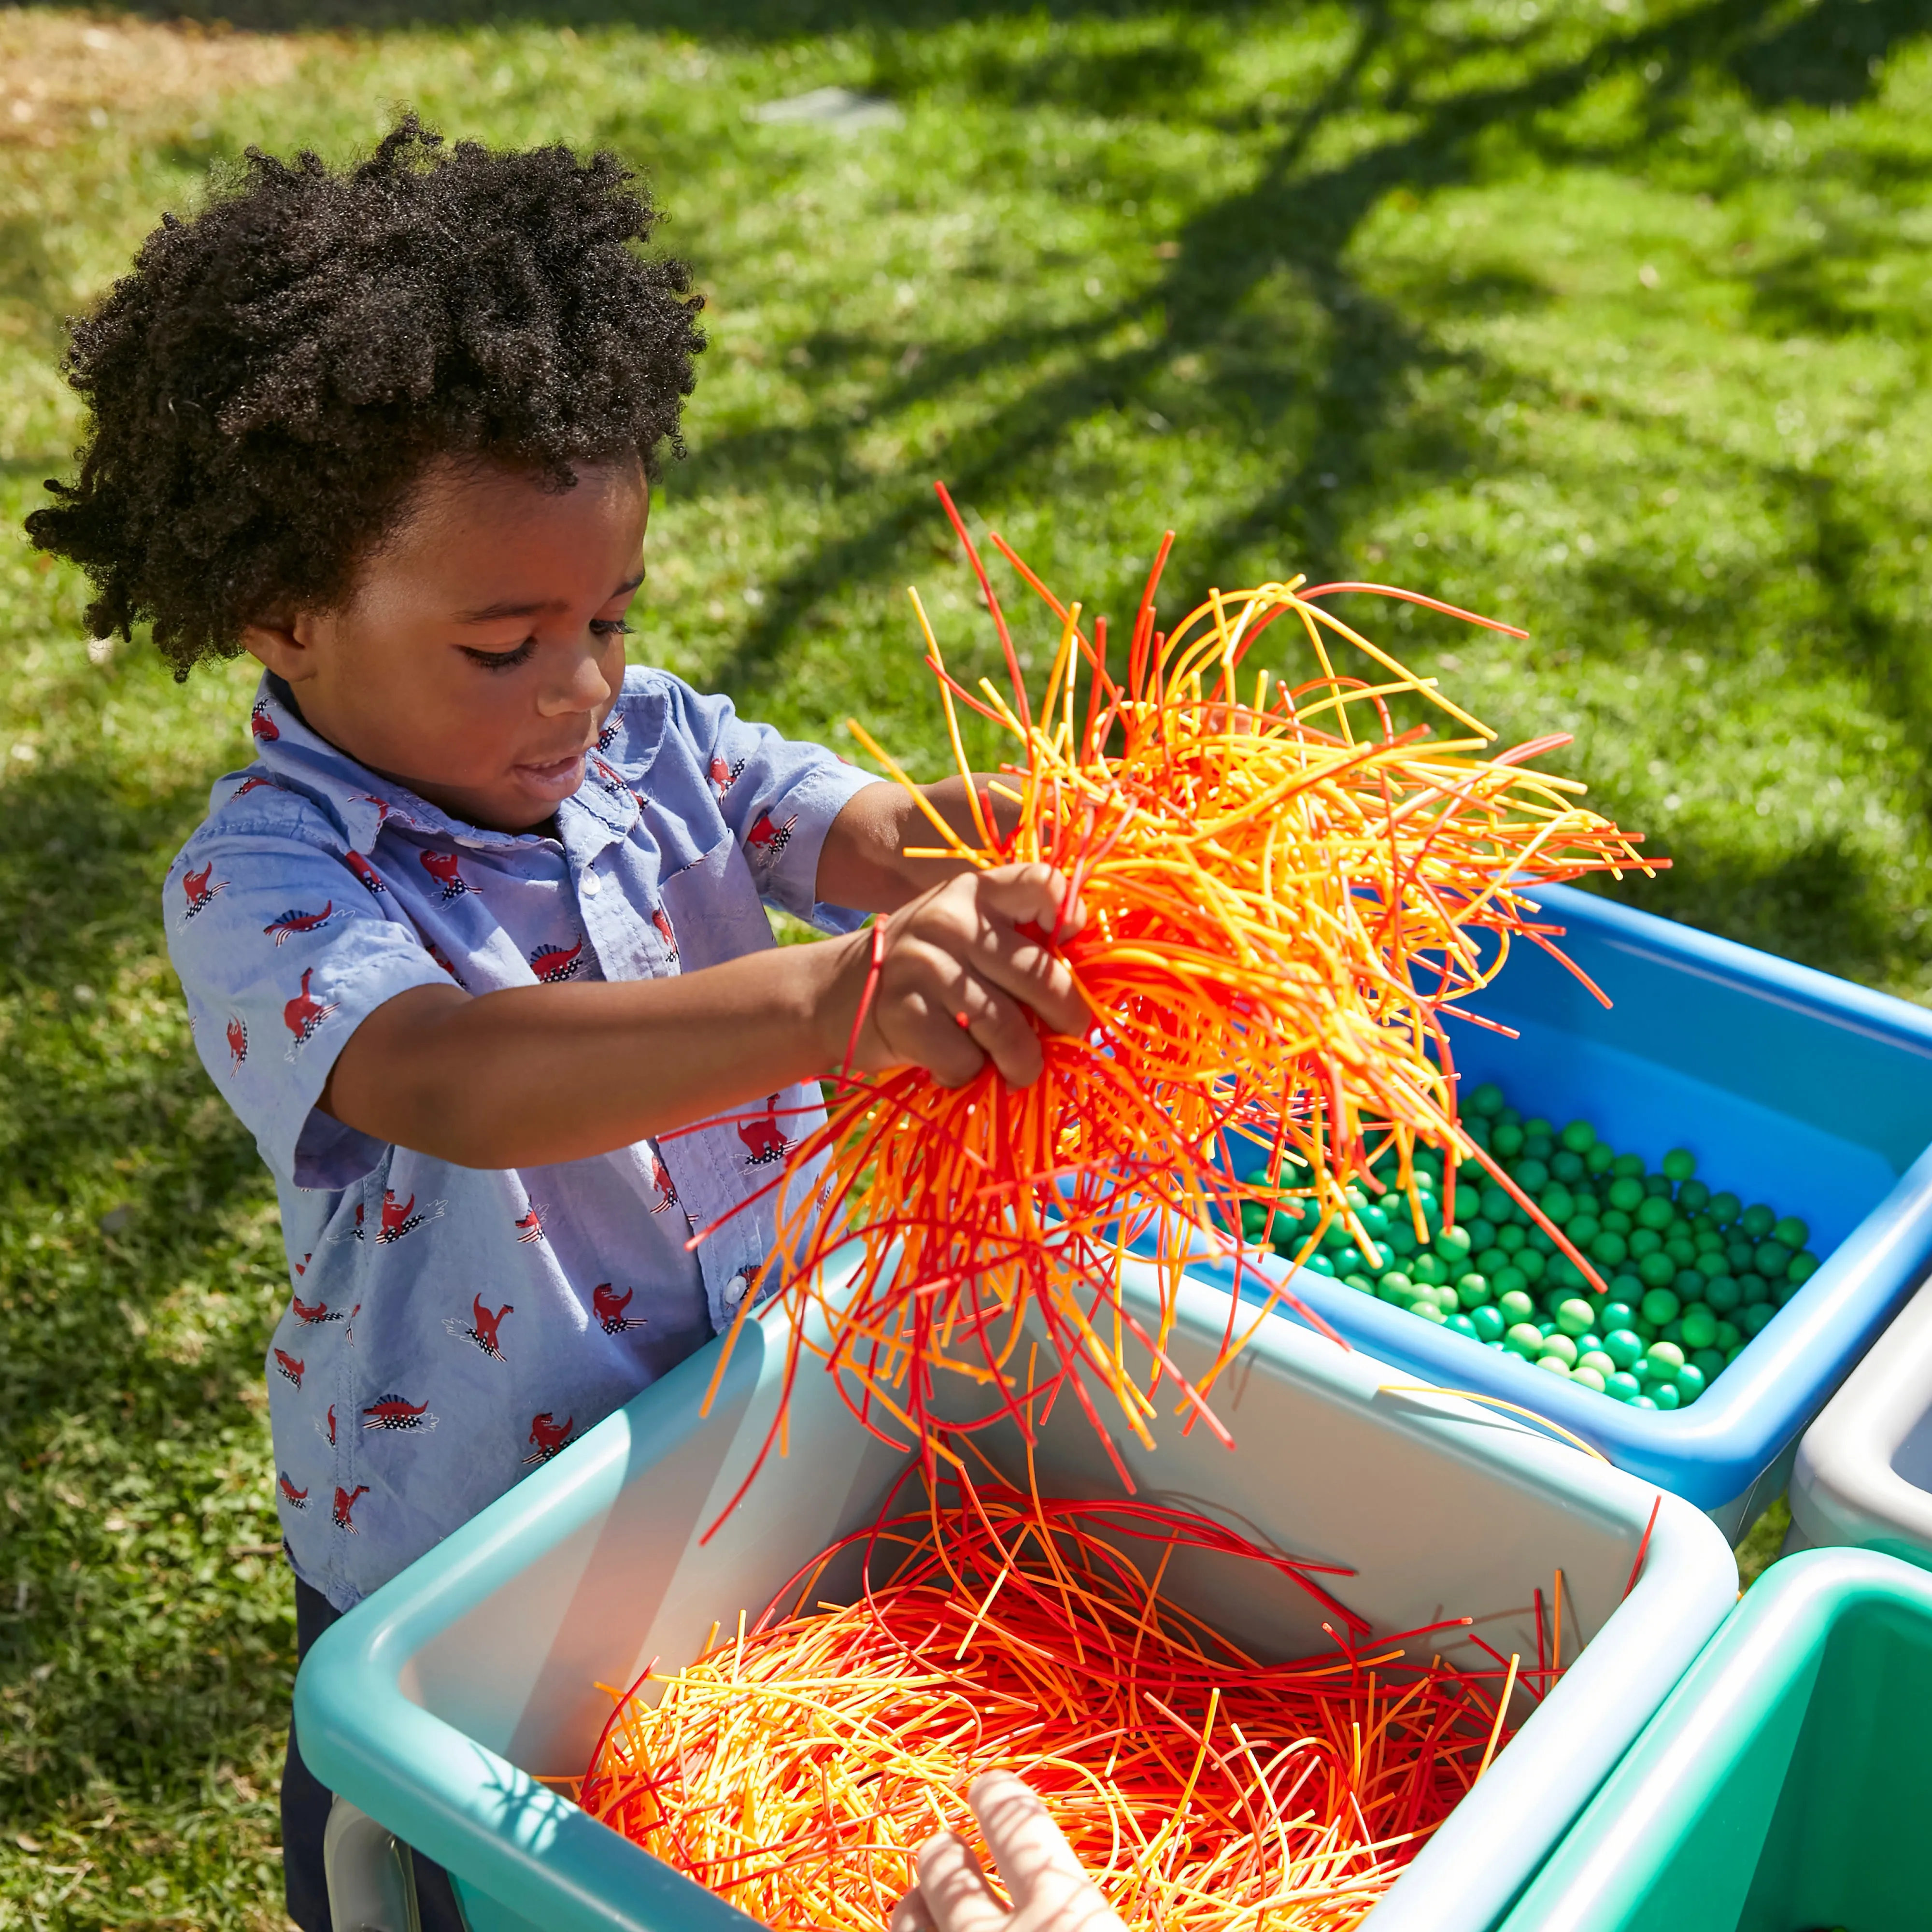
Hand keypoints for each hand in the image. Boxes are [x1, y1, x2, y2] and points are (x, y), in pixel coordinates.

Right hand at [826, 865, 1088, 1087]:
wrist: (837, 994)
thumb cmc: (925, 968)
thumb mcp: (964, 932)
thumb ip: (1016, 940)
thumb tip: (1084, 990)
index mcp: (976, 892)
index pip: (1042, 884)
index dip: (1068, 915)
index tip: (1069, 944)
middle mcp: (950, 920)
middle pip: (1038, 974)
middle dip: (1066, 1017)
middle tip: (1069, 1035)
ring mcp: (922, 965)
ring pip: (1006, 1028)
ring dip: (1022, 1062)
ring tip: (1020, 1070)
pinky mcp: (903, 1013)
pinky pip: (964, 1059)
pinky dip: (968, 1074)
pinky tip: (957, 1066)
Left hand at [889, 1772, 1124, 1931]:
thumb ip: (1092, 1910)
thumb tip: (1079, 1895)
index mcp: (1065, 1908)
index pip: (1017, 1822)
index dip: (1000, 1799)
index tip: (990, 1784)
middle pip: (943, 1866)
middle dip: (943, 1853)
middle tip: (944, 1848)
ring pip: (906, 1919)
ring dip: (915, 1906)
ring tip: (920, 1902)